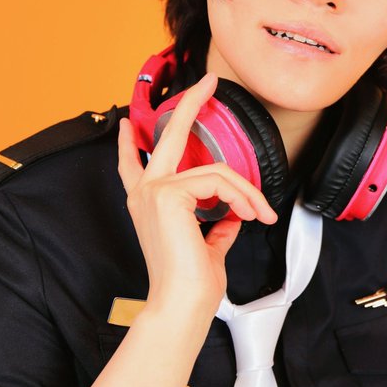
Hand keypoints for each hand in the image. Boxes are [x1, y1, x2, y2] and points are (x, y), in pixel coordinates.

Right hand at [116, 71, 277, 318]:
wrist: (183, 304)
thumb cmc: (191, 284)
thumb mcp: (207, 247)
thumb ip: (216, 227)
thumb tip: (231, 216)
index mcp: (149, 204)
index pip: (134, 165)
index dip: (130, 144)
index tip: (126, 124)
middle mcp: (145, 193)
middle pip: (168, 137)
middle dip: (191, 104)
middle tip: (209, 82)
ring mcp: (154, 190)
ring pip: (215, 170)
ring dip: (247, 190)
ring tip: (260, 213)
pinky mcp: (168, 194)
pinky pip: (219, 180)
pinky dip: (242, 196)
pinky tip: (249, 215)